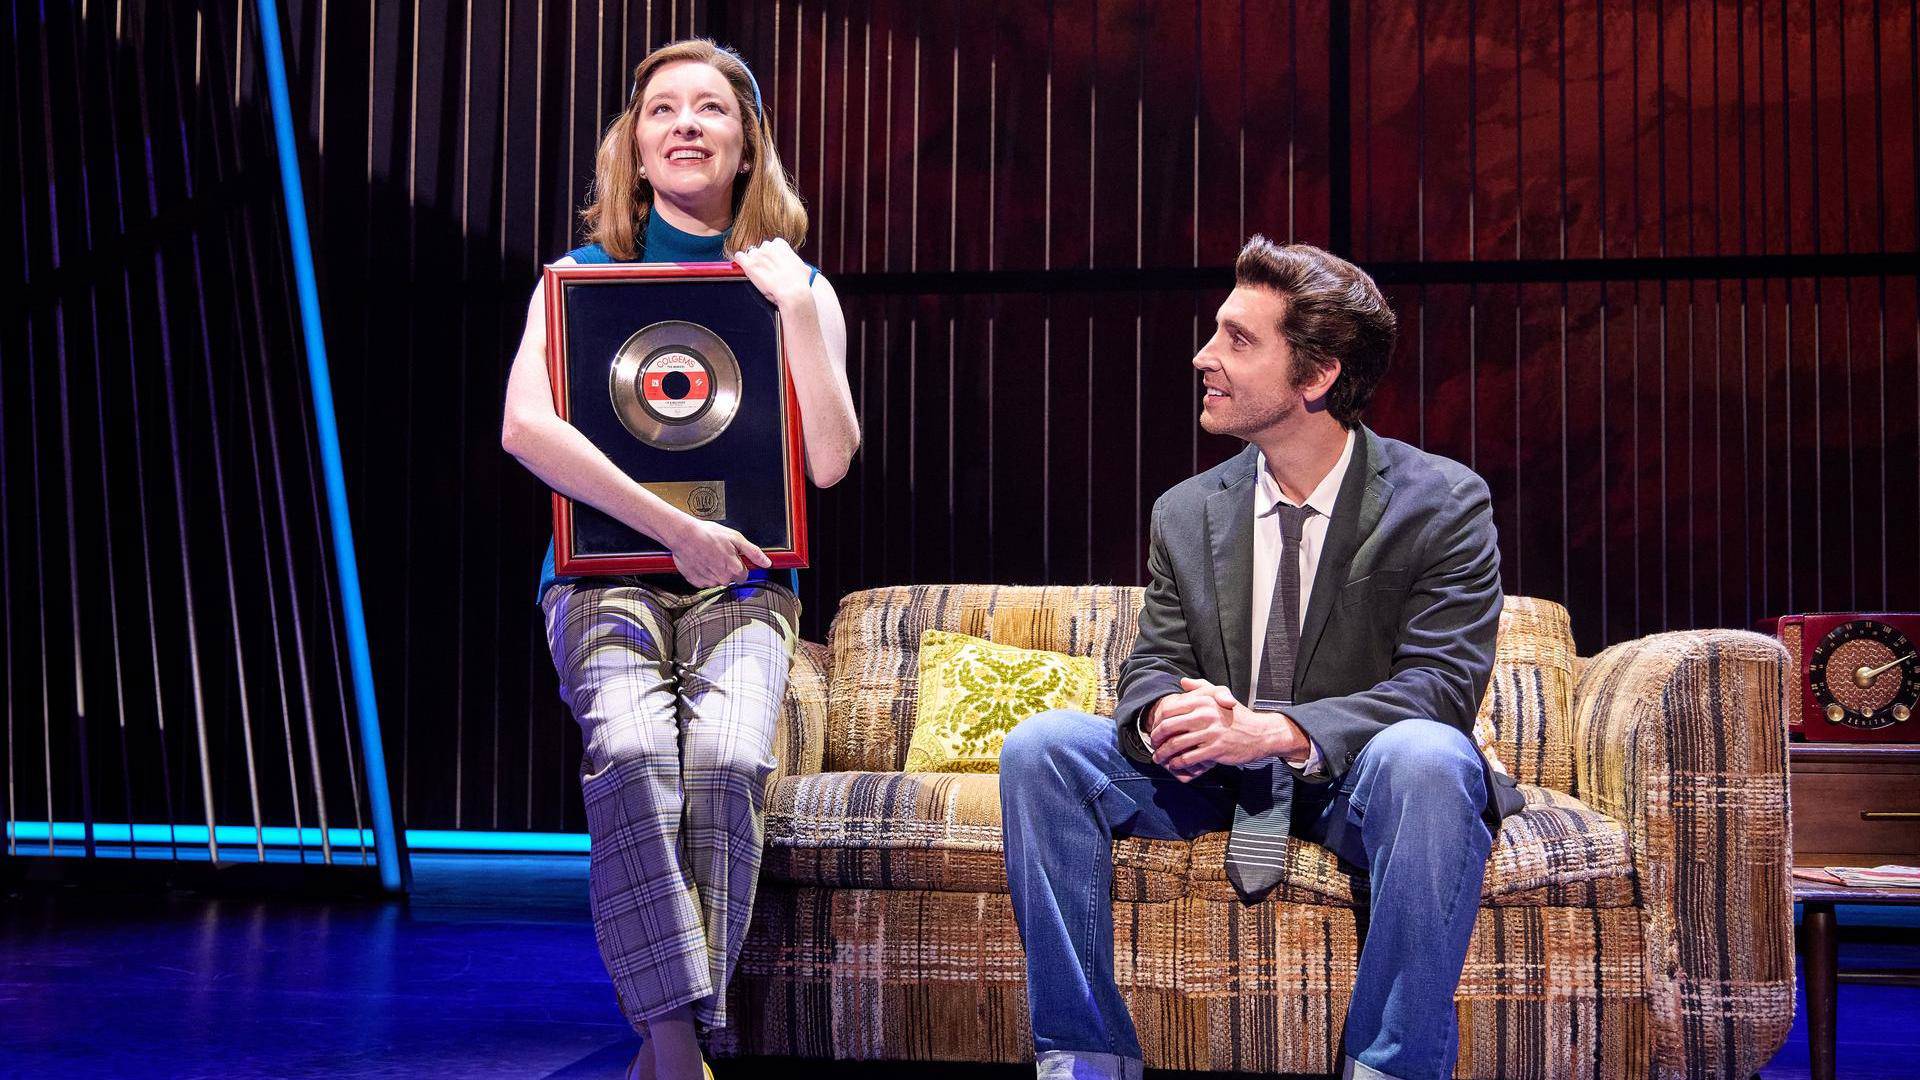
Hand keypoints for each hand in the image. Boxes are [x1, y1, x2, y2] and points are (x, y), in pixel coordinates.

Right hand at [667, 517, 770, 587]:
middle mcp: (722, 579)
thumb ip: (753, 552)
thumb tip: (767, 563)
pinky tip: (700, 561)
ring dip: (714, 571)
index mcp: (734, 570)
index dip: (739, 565)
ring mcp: (708, 582)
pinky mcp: (695, 582)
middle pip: (730, 579)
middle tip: (718, 554)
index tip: (732, 557)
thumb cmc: (708, 534)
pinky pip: (704, 581)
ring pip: (717, 580)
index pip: (743, 576)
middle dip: (726, 568)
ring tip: (707, 555)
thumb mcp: (736, 538)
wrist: (684, 535)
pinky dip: (703, 573)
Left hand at [732, 237, 814, 309]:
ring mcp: (758, 255)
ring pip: (750, 254)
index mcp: (781, 245)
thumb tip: (802, 268)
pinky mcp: (750, 265)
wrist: (793, 291)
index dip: (773, 254)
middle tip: (767, 270)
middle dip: (763, 258)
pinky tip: (743, 266)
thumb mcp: (803, 267)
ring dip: (753, 261)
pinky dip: (740, 261)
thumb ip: (797, 263)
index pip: (773, 243)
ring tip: (758, 273)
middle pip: (761, 248)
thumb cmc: (800, 282)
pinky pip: (739, 257)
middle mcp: (768, 247)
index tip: (774, 262)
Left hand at [1149, 677, 1305, 780]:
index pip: (1169, 709)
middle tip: (1153, 745)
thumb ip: (1201, 688)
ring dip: (1163, 754)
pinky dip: (1177, 764)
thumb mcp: (1221, 695)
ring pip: (1176, 745)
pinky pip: (1188, 758)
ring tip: (1159, 759)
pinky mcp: (1216, 749)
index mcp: (1203, 701)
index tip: (1155, 729)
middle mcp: (1205, 714)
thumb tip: (1182, 682)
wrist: (1261, 734)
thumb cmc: (1238, 716)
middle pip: (1168, 727)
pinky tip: (1174, 765)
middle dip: (1156, 739)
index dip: (1157, 721)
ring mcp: (1211, 733)